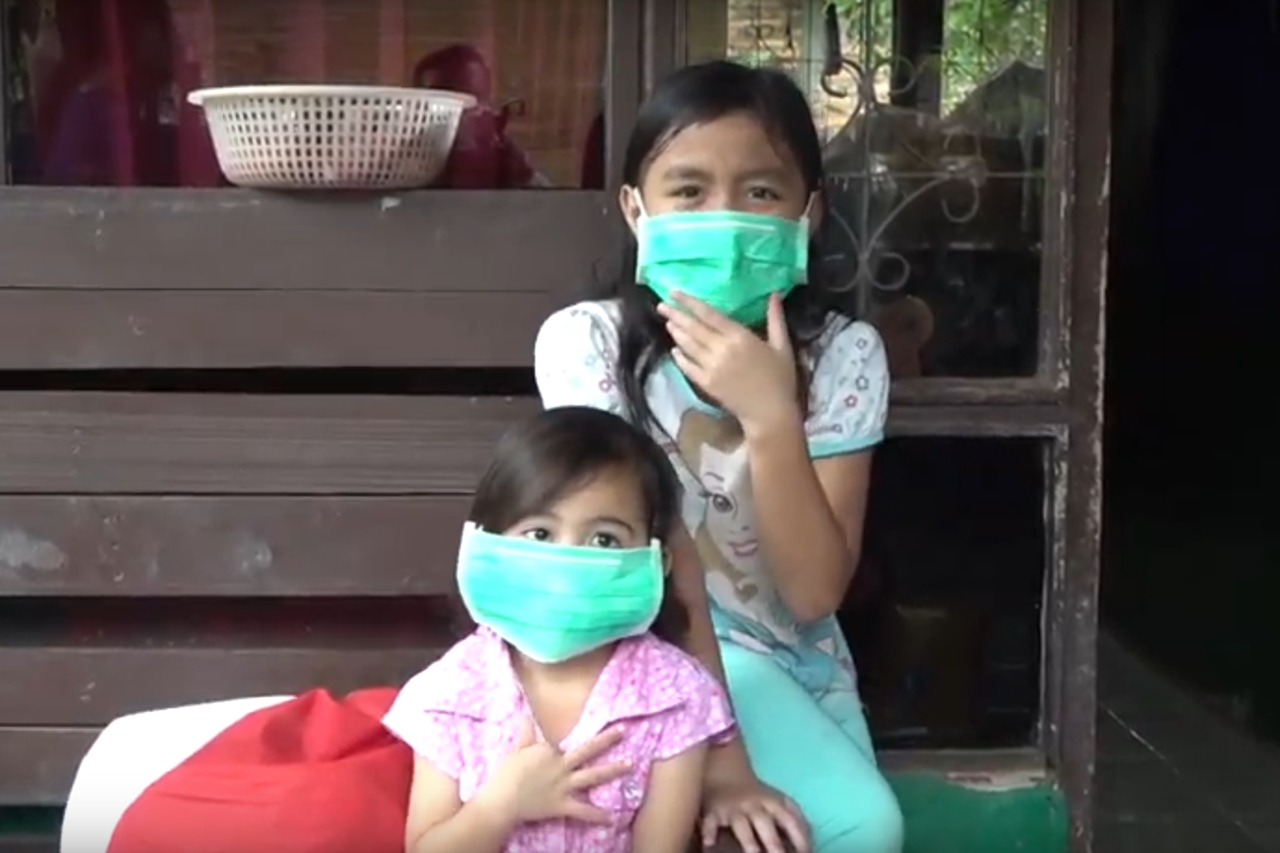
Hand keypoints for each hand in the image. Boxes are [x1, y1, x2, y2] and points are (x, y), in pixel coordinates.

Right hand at [476, 718, 630, 825]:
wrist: (502, 802)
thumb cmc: (506, 775)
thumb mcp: (515, 751)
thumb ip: (525, 735)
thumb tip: (525, 715)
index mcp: (549, 750)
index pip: (564, 742)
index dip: (566, 743)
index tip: (579, 738)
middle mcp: (561, 765)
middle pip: (587, 750)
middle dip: (606, 740)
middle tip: (623, 731)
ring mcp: (564, 785)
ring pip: (592, 776)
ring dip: (612, 770)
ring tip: (630, 765)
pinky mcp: (563, 805)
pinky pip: (583, 811)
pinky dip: (597, 815)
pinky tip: (612, 818)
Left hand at [657, 292, 798, 430]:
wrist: (770, 412)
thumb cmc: (780, 378)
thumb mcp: (782, 345)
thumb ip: (775, 319)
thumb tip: (774, 293)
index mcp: (740, 336)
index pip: (709, 314)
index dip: (690, 302)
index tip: (675, 292)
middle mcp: (722, 349)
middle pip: (693, 328)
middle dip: (676, 314)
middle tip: (661, 305)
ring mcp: (711, 367)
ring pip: (688, 345)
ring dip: (676, 333)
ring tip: (668, 322)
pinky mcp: (706, 384)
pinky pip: (688, 367)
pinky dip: (679, 357)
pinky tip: (674, 350)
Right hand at [701, 776, 809, 852]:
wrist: (725, 772)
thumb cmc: (757, 794)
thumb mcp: (778, 800)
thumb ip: (794, 817)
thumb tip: (811, 839)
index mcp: (773, 803)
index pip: (790, 820)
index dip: (799, 837)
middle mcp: (754, 806)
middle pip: (765, 823)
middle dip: (773, 842)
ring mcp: (733, 809)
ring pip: (741, 825)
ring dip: (747, 840)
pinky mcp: (714, 812)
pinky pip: (710, 821)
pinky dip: (708, 831)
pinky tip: (709, 843)